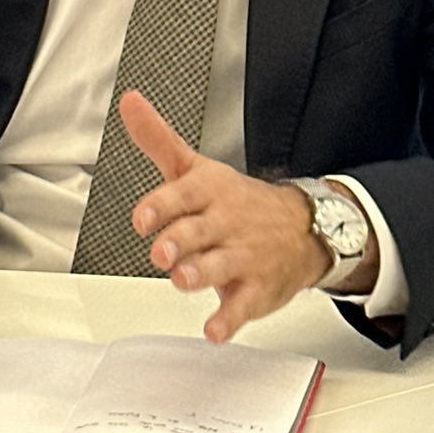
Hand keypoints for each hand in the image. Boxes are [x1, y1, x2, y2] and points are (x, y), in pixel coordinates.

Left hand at [121, 90, 342, 342]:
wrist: (304, 227)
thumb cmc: (236, 200)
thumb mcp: (196, 167)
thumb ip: (158, 139)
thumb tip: (129, 102)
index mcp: (209, 190)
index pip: (182, 193)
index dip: (160, 205)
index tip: (141, 217)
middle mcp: (225, 222)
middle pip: (197, 231)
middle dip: (178, 242)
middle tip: (160, 252)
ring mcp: (243, 256)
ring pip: (219, 267)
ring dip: (199, 274)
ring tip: (182, 279)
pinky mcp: (256, 290)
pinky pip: (242, 307)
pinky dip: (229, 320)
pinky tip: (214, 330)